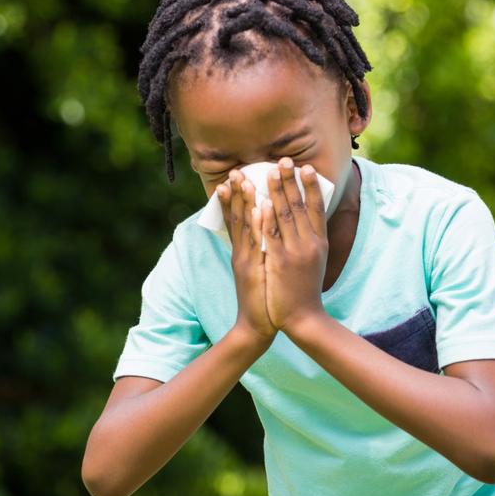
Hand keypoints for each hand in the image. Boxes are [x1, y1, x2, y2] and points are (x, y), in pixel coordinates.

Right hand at [216, 169, 276, 349]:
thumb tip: (262, 232)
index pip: (235, 218)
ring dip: (243, 201)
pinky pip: (257, 243)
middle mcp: (241, 252)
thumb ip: (256, 250)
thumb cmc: (262, 296)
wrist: (257, 325)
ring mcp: (247, 260)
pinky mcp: (255, 270)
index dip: (232, 198)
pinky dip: (257, 225)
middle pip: (237, 217)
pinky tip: (258, 209)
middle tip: (234, 170)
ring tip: (243, 180)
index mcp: (242, 251)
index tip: (232, 177)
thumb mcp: (256, 270)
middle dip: (236, 192)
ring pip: (244, 225)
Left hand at [261, 159, 328, 332]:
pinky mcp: (279, 263)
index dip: (312, 186)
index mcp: (319, 242)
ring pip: (284, 216)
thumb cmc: (306, 288)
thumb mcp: (315, 260)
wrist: (303, 318)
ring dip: (276, 191)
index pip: (316, 207)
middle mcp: (309, 244)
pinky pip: (271, 236)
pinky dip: (266, 218)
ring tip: (269, 171)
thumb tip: (306, 218)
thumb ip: (311, 239)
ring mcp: (294, 252)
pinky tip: (261, 203)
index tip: (306, 167)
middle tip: (284, 159)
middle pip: (299, 206)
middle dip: (290, 181)